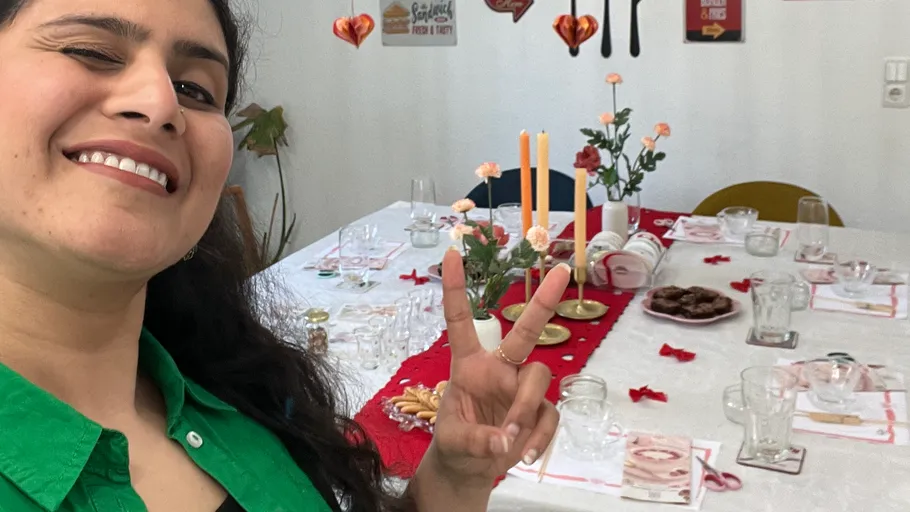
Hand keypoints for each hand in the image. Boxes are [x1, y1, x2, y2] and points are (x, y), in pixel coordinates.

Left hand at [427, 248, 569, 486]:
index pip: (460, 321)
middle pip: (526, 331)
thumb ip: (476, 440)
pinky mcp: (540, 411)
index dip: (457, 289)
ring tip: (510, 440)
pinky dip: (539, 438)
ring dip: (525, 408)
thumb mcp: (453, 442)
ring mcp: (522, 388)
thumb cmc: (455, 443)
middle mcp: (500, 368)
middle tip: (563, 270)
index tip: (451, 253)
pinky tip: (524, 455)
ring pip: (539, 378)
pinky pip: (549, 416)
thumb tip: (505, 440)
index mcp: (470, 365)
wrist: (470, 470)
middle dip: (544, 301)